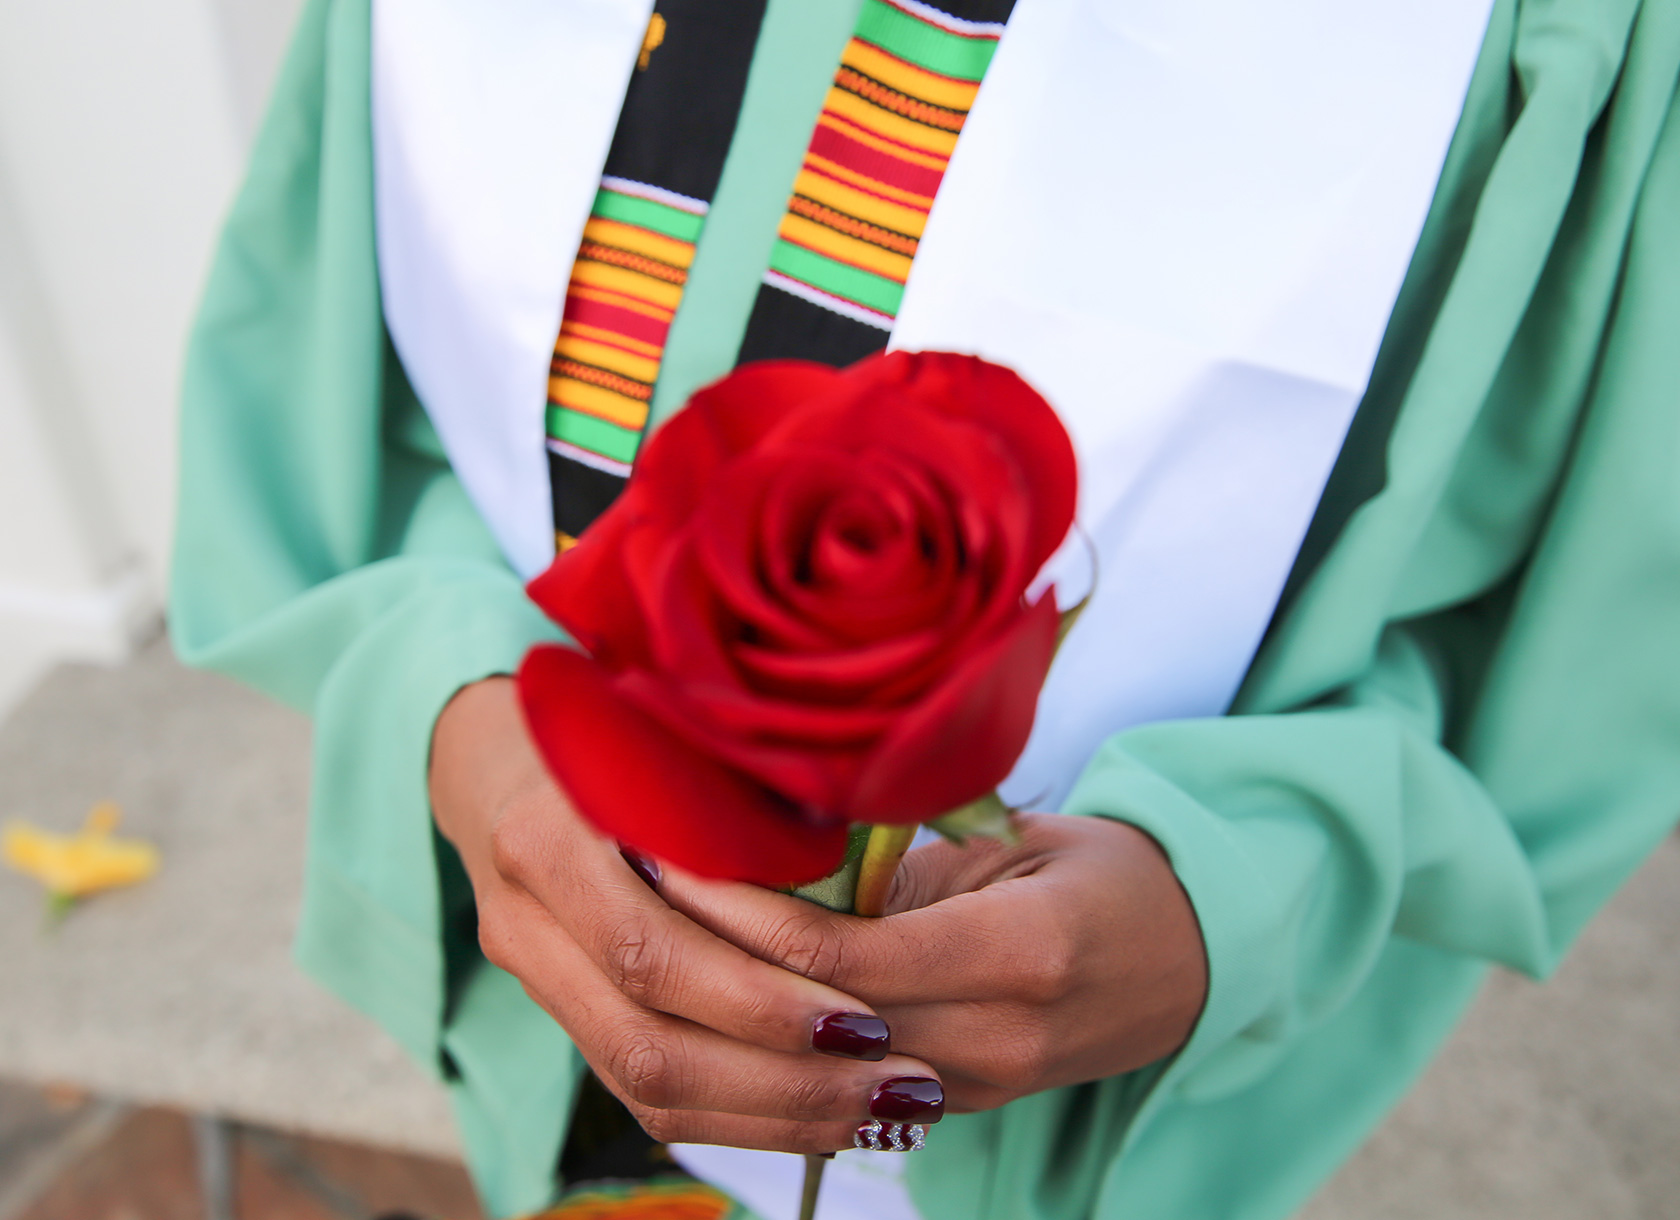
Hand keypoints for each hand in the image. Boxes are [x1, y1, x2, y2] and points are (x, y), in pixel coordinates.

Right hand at [428, 677, 946, 1152]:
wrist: (495, 758)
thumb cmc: (609, 725)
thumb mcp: (669, 734)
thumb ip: (742, 796)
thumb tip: (876, 862)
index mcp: (546, 836)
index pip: (650, 951)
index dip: (760, 996)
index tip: (868, 1014)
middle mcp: (525, 922)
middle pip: (648, 1043)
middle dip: (784, 1078)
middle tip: (897, 1082)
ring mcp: (535, 979)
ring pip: (646, 1088)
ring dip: (773, 1114)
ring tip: (879, 1112)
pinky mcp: (562, 1016)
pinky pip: (647, 1095)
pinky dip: (743, 1115)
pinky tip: (825, 1113)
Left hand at [659, 814, 1207, 1113]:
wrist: (1194, 963)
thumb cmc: (1109, 875)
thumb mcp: (1020, 840)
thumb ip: (910, 861)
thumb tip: (783, 855)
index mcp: (1020, 953)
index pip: (844, 957)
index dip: (745, 917)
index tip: (673, 862)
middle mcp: (998, 1040)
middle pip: (817, 1028)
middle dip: (714, 972)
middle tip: (632, 907)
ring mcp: (982, 1090)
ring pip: (818, 1083)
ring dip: (729, 1030)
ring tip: (647, 965)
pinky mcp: (963, 1108)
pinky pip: (845, 1098)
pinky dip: (777, 1062)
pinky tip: (712, 1017)